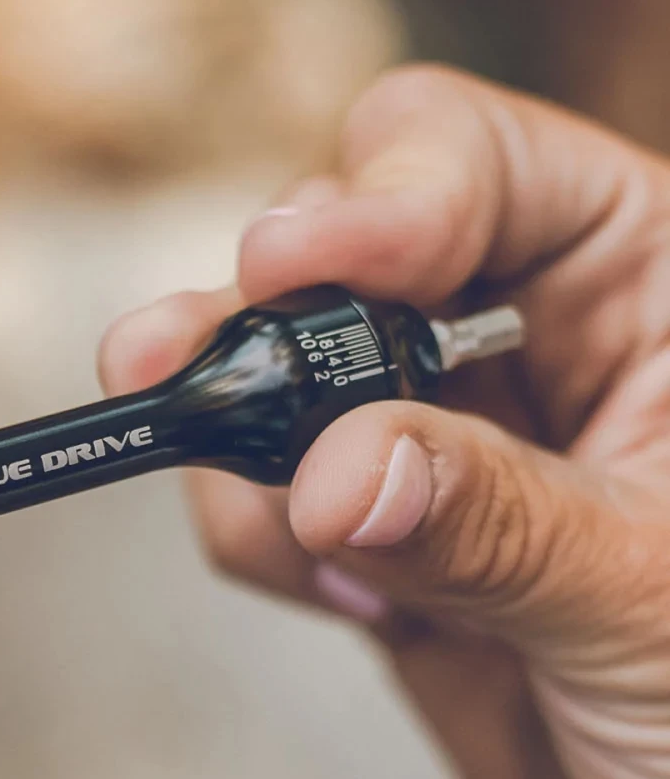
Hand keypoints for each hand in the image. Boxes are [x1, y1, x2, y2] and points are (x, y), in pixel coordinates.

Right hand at [99, 64, 669, 778]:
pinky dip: (260, 541)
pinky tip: (340, 604)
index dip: (384, 198)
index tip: (289, 265)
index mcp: (657, 294)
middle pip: (353, 263)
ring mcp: (454, 450)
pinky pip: (276, 506)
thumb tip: (337, 470)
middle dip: (258, 319)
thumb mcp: (650, 604)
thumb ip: (494, 522)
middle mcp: (545, 348)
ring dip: (244, 450)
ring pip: (286, 388)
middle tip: (157, 364)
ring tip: (305, 549)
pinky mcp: (390, 548)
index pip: (491, 174)